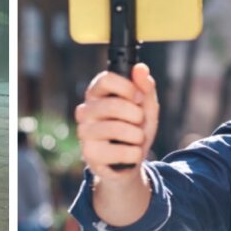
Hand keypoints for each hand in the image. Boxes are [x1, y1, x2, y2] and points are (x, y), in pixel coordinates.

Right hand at [75, 63, 158, 181]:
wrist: (130, 162)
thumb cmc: (135, 129)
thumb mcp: (145, 107)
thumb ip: (145, 87)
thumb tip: (140, 68)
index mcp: (96, 94)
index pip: (105, 79)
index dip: (127, 87)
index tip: (138, 97)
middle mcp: (85, 111)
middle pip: (113, 105)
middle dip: (136, 115)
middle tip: (139, 122)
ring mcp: (85, 133)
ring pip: (118, 129)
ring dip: (138, 136)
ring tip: (136, 139)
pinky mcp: (90, 155)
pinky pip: (122, 151)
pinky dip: (135, 154)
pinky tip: (130, 154)